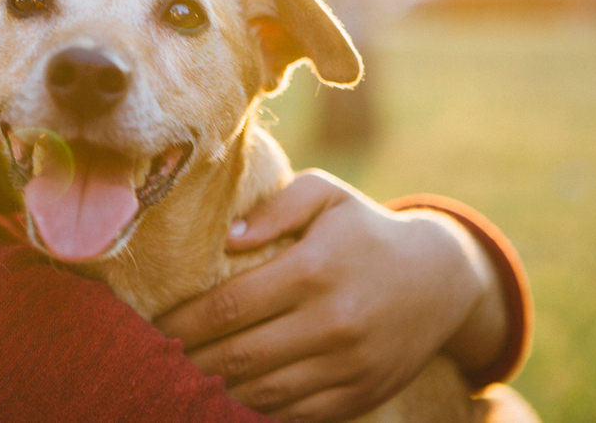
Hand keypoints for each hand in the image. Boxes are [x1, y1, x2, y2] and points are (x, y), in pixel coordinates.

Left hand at [154, 170, 506, 422]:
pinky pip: (296, 415)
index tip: (153, 325)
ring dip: (214, 392)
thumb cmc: (366, 229)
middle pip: (240, 356)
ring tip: (180, 382)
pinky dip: (257, 411)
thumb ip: (276, 207)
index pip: (230, 305)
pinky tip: (227, 400)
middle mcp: (332, 322)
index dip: (185, 321)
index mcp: (314, 269)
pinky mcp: (359, 395)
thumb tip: (227, 237)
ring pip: (264, 393)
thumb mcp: (328, 195)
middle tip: (153, 359)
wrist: (442, 279)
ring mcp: (348, 366)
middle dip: (189, 361)